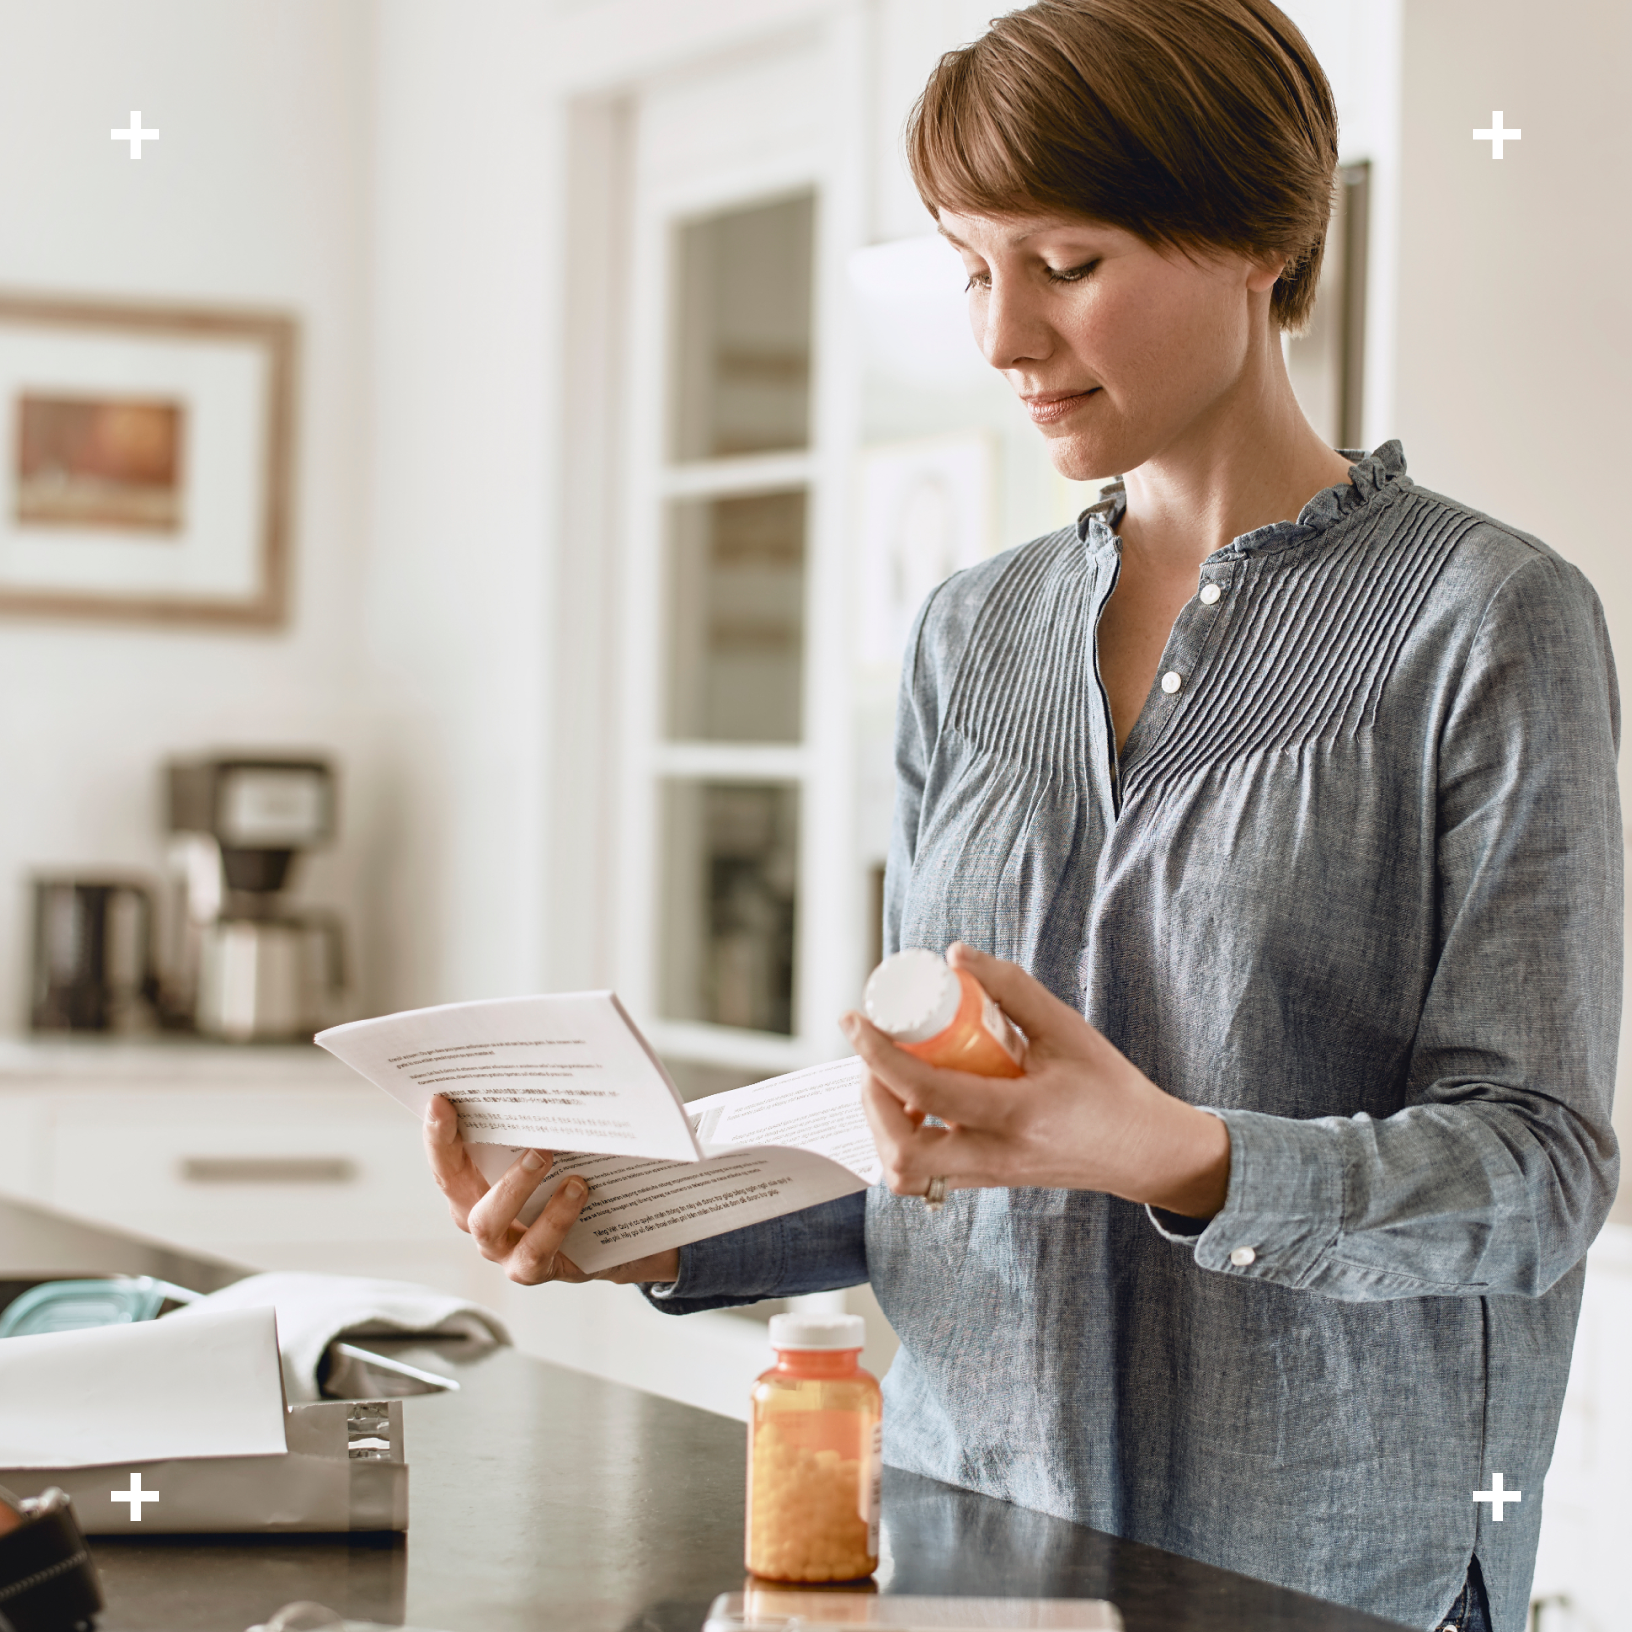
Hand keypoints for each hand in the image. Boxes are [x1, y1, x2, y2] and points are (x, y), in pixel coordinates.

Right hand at [422, 1096, 681, 1286]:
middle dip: (456, 1149)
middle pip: (451, 1183)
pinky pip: (534, 1252)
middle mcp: (479, 1212)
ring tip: (546, 1154)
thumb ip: (547, 1118)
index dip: (437, 1130)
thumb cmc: (586, 1177)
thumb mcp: (566, 1145)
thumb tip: (559, 1070)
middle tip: (490, 1112)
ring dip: (514, 1185)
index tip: (440, 1099)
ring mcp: (502, 1245)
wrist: (623, 1236)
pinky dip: (555, 1220)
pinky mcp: (532, 1268)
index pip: (446, 1152)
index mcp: (475, 1179)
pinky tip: (578, 1192)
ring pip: (487, 1222)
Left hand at [845, 944, 1230, 1217]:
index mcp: (1020, 1113)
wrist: (1142, 1150)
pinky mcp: (986, 1182)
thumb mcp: (1065, 1029)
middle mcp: (998, 1154)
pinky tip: (917, 1100)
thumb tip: (954, 956)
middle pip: (903, 1154)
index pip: (929, 1091)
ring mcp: (989, 1176)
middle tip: (874, 1055)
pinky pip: (925, 1173)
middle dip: (871, 1102)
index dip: (879, 1055)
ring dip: (883, 1125)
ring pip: (908, 1173)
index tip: (855, 1021)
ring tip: (893, 1078)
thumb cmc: (1108, 1086)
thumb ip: (1011, 988)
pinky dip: (903, 1138)